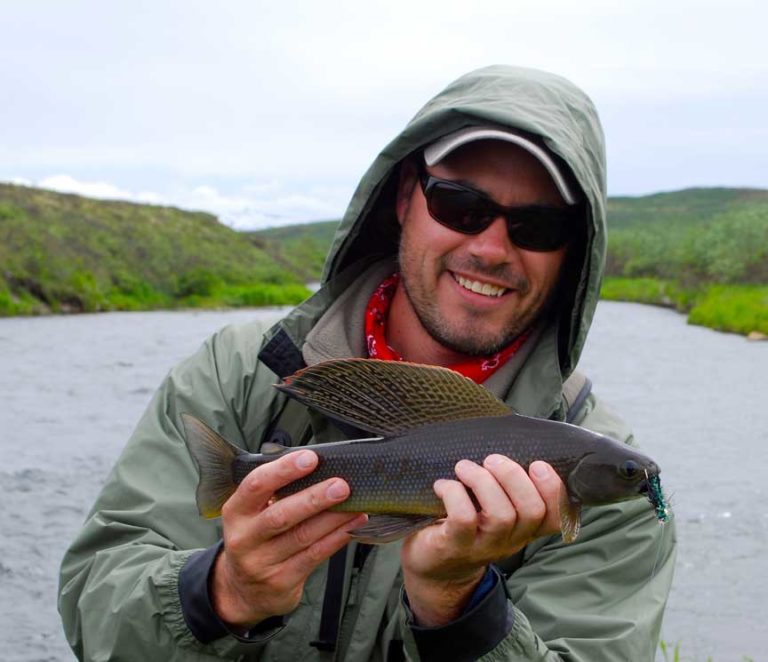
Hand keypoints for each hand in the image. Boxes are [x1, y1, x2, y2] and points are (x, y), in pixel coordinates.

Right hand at [210, 450, 366, 627]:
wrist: (243, 591)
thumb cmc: (256, 537)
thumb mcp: (252, 514)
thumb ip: (276, 492)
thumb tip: (320, 467)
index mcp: (236, 512)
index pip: (256, 485)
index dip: (283, 470)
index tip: (310, 458)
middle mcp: (244, 538)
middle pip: (281, 515)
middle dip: (314, 498)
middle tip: (341, 485)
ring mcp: (262, 563)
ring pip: (303, 536)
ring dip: (334, 518)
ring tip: (356, 504)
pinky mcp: (282, 581)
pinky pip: (315, 555)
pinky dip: (337, 537)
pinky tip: (353, 524)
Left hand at [401, 456, 562, 626]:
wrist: (433, 568)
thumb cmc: (465, 525)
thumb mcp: (493, 510)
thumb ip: (507, 489)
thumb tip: (510, 449)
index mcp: (524, 528)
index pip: (556, 517)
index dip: (554, 490)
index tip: (537, 464)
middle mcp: (510, 540)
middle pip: (531, 510)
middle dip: (513, 476)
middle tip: (491, 460)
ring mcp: (484, 546)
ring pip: (500, 515)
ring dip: (482, 481)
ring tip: (464, 467)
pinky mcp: (455, 546)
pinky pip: (463, 518)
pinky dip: (454, 493)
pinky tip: (442, 486)